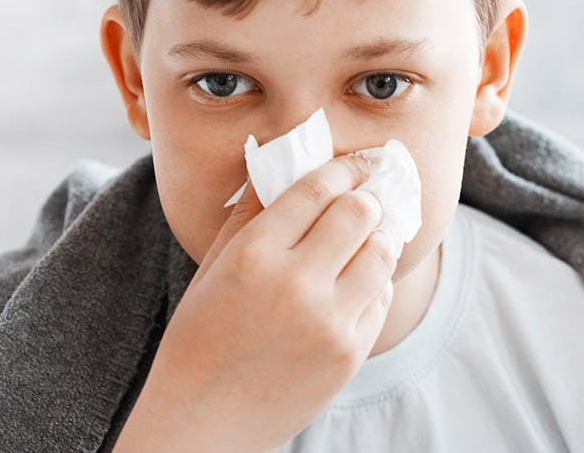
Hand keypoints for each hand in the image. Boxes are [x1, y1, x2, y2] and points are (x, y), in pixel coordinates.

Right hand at [114, 153, 397, 452]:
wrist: (202, 425)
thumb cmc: (200, 337)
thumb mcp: (214, 266)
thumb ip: (252, 210)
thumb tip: (285, 158)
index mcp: (254, 255)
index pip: (318, 188)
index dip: (346, 167)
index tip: (359, 162)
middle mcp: (295, 284)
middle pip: (360, 212)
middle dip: (366, 198)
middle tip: (363, 200)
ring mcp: (329, 322)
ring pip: (383, 251)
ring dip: (377, 238)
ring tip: (363, 241)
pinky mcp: (350, 354)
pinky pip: (382, 297)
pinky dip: (374, 283)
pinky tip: (353, 286)